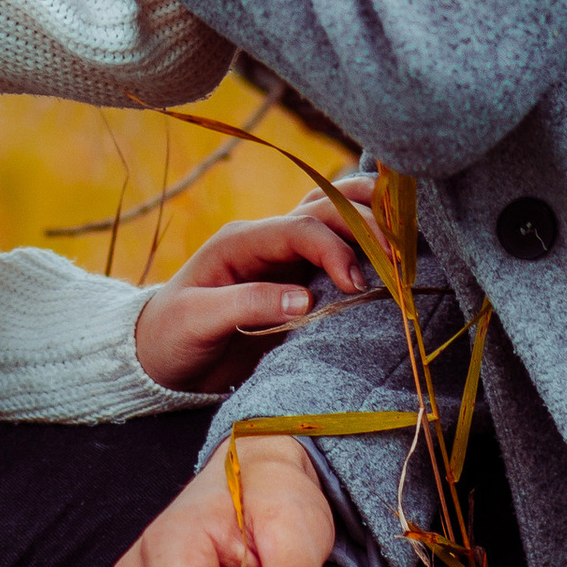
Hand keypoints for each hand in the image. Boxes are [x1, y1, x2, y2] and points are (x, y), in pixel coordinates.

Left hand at [132, 197, 372, 393]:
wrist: (161, 356)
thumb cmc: (173, 336)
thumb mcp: (198, 321)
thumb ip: (247, 305)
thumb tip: (305, 301)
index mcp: (241, 241)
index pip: (300, 228)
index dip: (335, 248)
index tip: (358, 284)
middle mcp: (265, 240)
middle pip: (324, 209)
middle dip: (364, 228)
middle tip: (396, 262)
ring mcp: (282, 255)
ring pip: (333, 215)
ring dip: (369, 219)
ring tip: (405, 239)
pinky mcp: (295, 276)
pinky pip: (335, 245)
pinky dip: (364, 239)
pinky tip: (393, 247)